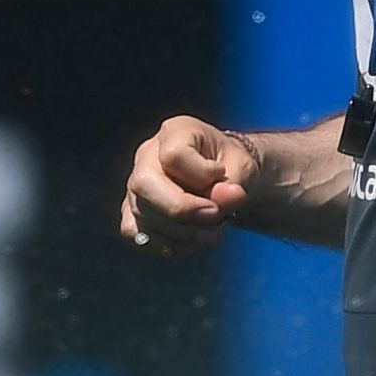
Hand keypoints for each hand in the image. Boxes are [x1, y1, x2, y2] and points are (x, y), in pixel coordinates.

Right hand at [120, 116, 254, 253]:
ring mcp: (135, 185)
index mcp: (175, 132)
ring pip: (144, 215)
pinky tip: (187, 241)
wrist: (224, 181)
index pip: (174, 156)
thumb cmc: (231, 168)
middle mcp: (146, 155)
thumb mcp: (242, 169)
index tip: (221, 175)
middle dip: (183, 210)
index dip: (201, 174)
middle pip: (145, 185)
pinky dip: (165, 244)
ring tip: (212, 234)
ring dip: (183, 233)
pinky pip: (139, 235)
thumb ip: (232, 187)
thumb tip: (219, 205)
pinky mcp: (132, 212)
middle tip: (216, 217)